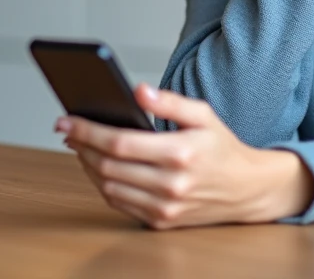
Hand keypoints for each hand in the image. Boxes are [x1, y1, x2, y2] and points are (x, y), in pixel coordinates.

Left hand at [56, 84, 313, 228]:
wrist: (247, 189)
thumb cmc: (223, 148)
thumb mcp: (204, 115)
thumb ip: (170, 101)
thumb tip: (138, 90)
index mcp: (180, 153)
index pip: (119, 142)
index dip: (87, 131)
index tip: (66, 121)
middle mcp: (171, 184)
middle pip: (108, 166)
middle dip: (81, 146)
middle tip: (69, 131)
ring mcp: (165, 207)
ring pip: (108, 187)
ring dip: (88, 166)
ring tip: (81, 147)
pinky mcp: (161, 222)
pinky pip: (120, 204)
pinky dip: (104, 185)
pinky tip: (101, 168)